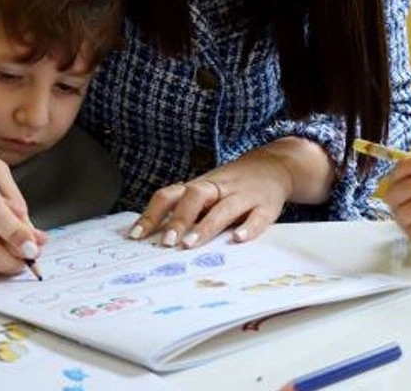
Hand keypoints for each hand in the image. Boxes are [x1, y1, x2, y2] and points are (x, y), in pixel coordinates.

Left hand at [129, 138, 328, 247]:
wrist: (273, 166)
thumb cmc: (231, 185)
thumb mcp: (206, 192)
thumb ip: (184, 209)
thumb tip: (152, 236)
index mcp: (200, 186)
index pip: (170, 195)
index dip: (152, 214)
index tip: (136, 236)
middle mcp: (219, 188)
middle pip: (196, 196)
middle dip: (179, 218)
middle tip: (167, 242)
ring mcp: (243, 196)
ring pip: (224, 207)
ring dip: (207, 226)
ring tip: (191, 244)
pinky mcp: (266, 206)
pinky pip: (258, 216)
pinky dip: (249, 228)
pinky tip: (238, 239)